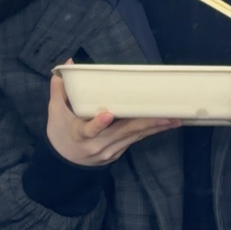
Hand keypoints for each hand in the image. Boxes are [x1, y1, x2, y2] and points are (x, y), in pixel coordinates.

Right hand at [47, 73, 181, 165]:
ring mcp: (110, 150)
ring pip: (135, 137)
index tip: (108, 114)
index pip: (90, 129)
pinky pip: (136, 140)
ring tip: (174, 120)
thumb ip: (60, 89)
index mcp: (80, 134)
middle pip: (124, 133)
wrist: (64, 165)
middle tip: (167, 116)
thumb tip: (68, 64)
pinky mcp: (118, 152)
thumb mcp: (56, 112)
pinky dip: (150, 131)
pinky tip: (165, 125)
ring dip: (155, 128)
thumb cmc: (60, 134)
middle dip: (146, 124)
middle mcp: (98, 145)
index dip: (99, 123)